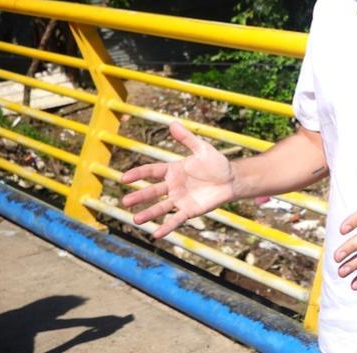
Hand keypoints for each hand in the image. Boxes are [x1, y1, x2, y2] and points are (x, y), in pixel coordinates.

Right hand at [120, 122, 235, 238]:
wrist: (232, 179)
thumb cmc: (216, 163)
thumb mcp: (202, 148)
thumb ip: (187, 138)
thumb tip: (172, 123)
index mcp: (173, 170)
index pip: (152, 172)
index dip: (138, 174)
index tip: (124, 177)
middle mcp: (173, 186)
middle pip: (152, 191)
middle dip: (139, 196)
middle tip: (124, 202)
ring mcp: (180, 199)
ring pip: (161, 207)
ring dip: (148, 214)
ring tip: (135, 219)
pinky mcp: (189, 210)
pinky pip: (176, 219)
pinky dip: (166, 227)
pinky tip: (156, 234)